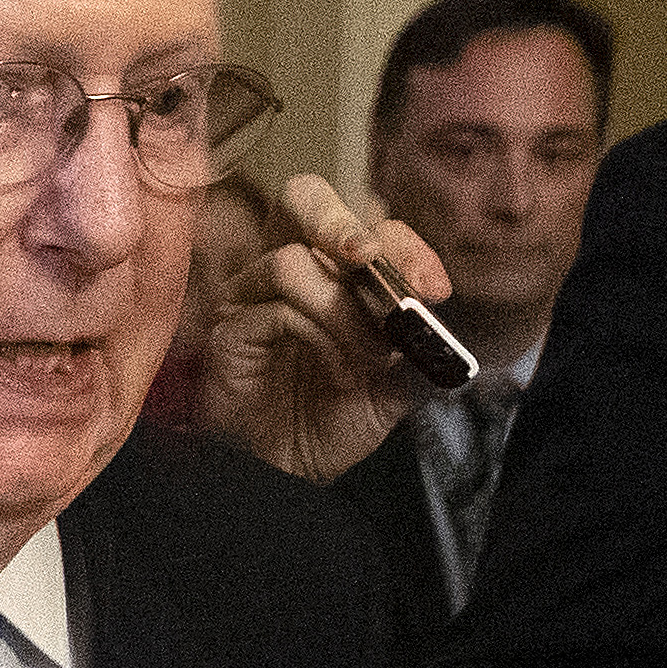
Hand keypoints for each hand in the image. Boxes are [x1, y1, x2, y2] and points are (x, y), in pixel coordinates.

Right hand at [203, 172, 449, 480]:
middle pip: (303, 196)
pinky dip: (317, 335)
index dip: (404, 243)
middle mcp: (289, 268)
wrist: (293, 471)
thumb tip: (436, 304)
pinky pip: (275, 308)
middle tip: (369, 259)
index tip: (435, 288)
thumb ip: (416, 338)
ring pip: (292, 261)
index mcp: (332, 267)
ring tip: (369, 357)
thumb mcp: (397, 380)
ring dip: (342, 309)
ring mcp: (253, 294)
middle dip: (342, 222)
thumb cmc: (334, 420)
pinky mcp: (230, 329)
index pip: (366, 220)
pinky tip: (337, 371)